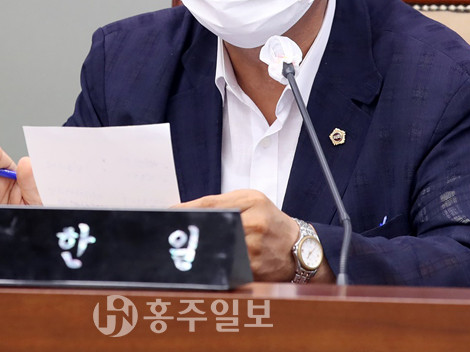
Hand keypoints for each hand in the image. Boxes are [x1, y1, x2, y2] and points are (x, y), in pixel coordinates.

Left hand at [177, 189, 297, 281]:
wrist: (300, 248)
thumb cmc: (271, 222)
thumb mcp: (253, 202)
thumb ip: (223, 203)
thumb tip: (187, 209)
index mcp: (252, 201)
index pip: (211, 203)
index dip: (186, 209)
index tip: (169, 214)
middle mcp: (255, 222)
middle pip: (212, 227)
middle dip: (193, 233)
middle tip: (177, 237)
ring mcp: (255, 247)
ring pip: (217, 249)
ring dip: (201, 251)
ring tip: (190, 251)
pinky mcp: (255, 269)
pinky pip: (227, 267)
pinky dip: (215, 266)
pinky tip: (209, 265)